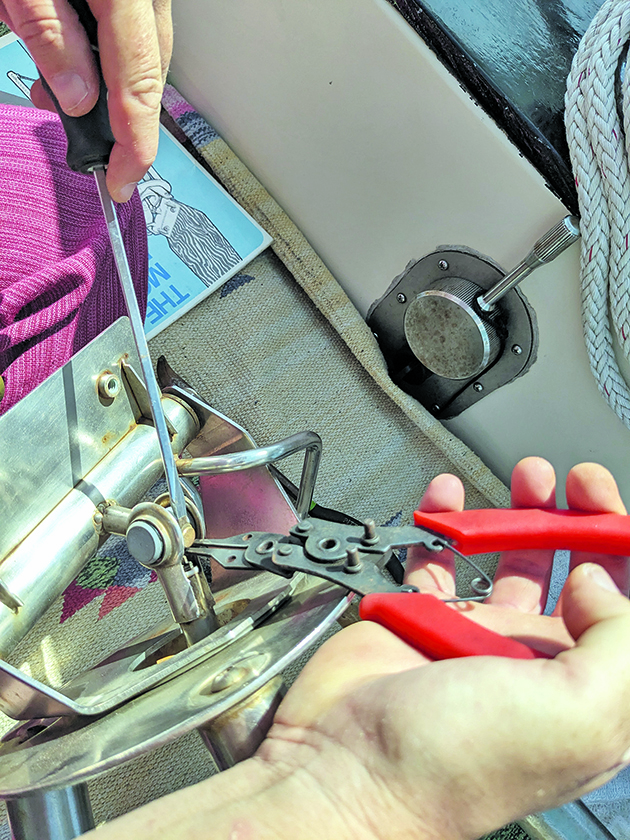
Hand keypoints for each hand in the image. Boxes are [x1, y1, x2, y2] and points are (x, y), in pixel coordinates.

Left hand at [0, 0, 171, 201]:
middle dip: (117, 118)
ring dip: (107, 84)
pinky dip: (104, 53)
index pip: (139, 88)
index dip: (134, 148)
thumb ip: (52, 38)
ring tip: (55, 90)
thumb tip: (78, 98)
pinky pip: (133, 32)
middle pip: (149, 77)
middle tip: (79, 139)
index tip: (120, 183)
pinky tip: (69, 55)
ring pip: (144, 56)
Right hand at [84, 458, 629, 839]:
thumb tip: (597, 585)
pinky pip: (438, 555)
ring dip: (521, 511)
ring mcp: (473, 636)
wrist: (345, 767)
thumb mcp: (575, 714)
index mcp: (582, 694)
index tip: (612, 514)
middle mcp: (532, 664)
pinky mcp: (418, 616)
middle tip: (574, 481)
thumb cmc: (455, 761)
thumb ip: (616, 644)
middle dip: (582, 521)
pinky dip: (445, 519)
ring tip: (528, 476)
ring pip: (508, 558)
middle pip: (573, 576)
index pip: (623, 616)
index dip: (625, 557)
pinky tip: (449, 497)